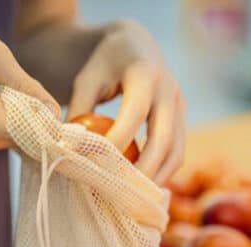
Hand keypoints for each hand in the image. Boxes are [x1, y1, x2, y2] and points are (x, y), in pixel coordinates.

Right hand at [0, 21, 60, 156]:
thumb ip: (26, 87)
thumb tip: (55, 114)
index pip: (35, 135)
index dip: (50, 120)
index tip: (46, 100)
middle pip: (29, 135)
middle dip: (32, 109)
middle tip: (6, 81)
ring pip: (21, 133)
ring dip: (20, 109)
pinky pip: (9, 130)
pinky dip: (10, 113)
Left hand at [65, 21, 185, 183]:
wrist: (136, 45)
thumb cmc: (104, 65)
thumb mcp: (86, 80)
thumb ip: (79, 111)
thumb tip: (68, 150)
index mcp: (144, 73)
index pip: (134, 113)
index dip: (118, 140)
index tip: (96, 162)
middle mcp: (169, 89)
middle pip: (164, 138)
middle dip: (144, 168)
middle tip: (122, 192)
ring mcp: (180, 105)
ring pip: (176, 150)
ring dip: (157, 177)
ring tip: (134, 196)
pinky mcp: (182, 118)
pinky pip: (177, 151)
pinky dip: (162, 172)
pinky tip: (142, 185)